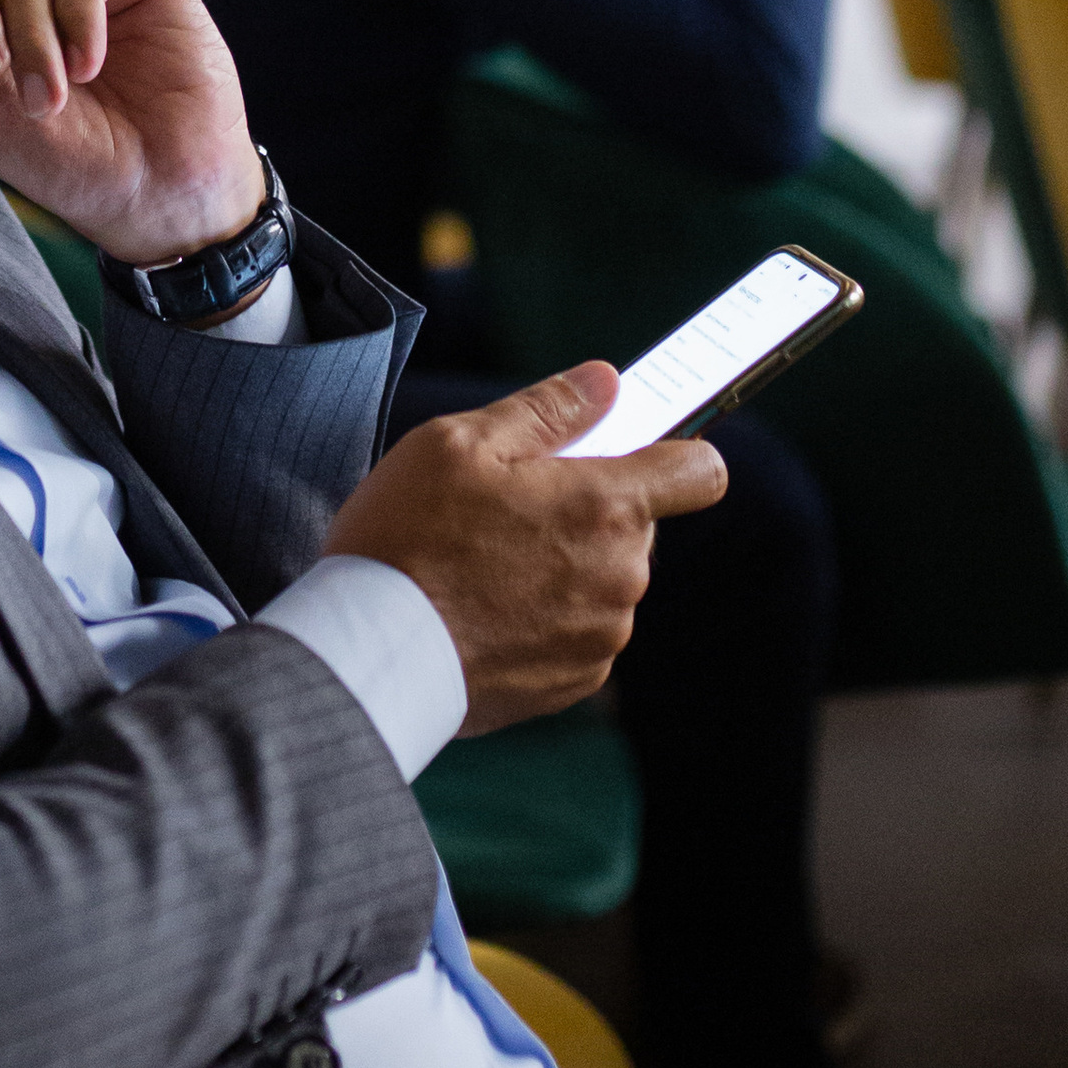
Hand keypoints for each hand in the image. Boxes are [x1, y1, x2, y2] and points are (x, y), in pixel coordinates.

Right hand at [325, 364, 726, 735]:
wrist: (368, 654)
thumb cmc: (407, 538)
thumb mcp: (460, 442)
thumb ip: (547, 408)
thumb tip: (606, 383)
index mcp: (606, 506)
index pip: (699, 472)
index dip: (674, 456)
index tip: (638, 454)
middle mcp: (621, 577)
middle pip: (634, 528)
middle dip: (587, 514)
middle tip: (510, 513)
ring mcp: (601, 636)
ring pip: (603, 583)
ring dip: (564, 571)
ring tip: (484, 569)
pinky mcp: (574, 684)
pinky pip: (577, 636)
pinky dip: (543, 623)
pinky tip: (484, 614)